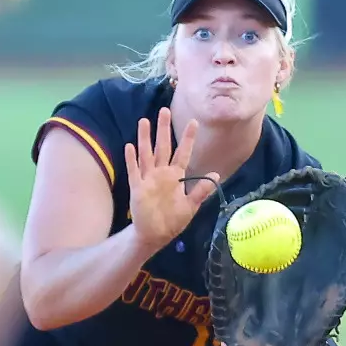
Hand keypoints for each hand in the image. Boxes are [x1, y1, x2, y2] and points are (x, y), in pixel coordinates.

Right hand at [124, 108, 219, 251]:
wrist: (155, 235)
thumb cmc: (173, 220)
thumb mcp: (191, 206)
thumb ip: (201, 191)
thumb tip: (215, 175)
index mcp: (176, 176)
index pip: (183, 153)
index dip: (188, 138)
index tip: (193, 122)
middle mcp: (162, 174)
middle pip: (163, 147)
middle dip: (163, 129)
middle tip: (164, 110)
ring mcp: (148, 179)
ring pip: (147, 154)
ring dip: (145, 139)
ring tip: (144, 121)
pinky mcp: (137, 188)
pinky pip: (134, 171)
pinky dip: (132, 160)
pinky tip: (130, 146)